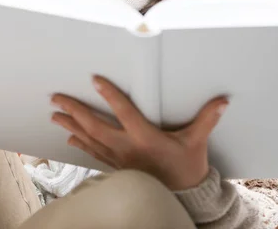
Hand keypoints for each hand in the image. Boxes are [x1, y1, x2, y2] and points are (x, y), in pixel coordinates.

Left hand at [50, 75, 227, 190]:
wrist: (182, 198)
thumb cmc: (186, 168)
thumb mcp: (196, 142)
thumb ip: (206, 119)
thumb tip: (223, 101)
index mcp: (145, 137)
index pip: (124, 111)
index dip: (109, 95)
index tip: (94, 80)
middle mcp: (127, 147)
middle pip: (94, 126)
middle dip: (74, 111)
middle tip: (56, 98)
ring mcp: (119, 158)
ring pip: (89, 140)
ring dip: (71, 126)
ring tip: (55, 115)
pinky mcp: (117, 166)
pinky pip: (94, 153)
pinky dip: (81, 144)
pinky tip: (69, 138)